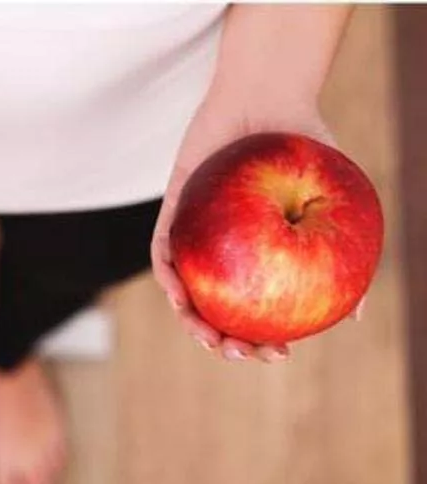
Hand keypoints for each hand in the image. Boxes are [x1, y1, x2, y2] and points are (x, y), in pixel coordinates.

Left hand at [151, 87, 359, 362]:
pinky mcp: (172, 210)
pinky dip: (168, 274)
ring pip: (185, 289)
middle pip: (216, 309)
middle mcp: (225, 251)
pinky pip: (163, 249)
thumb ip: (341, 252)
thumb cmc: (303, 145)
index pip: (257, 309)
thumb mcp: (333, 199)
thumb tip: (356, 315)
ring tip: (209, 337)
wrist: (268, 94)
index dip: (263, 338)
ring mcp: (196, 234)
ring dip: (191, 319)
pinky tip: (178, 293)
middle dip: (224, 341)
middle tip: (240, 353)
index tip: (278, 354)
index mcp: (258, 255)